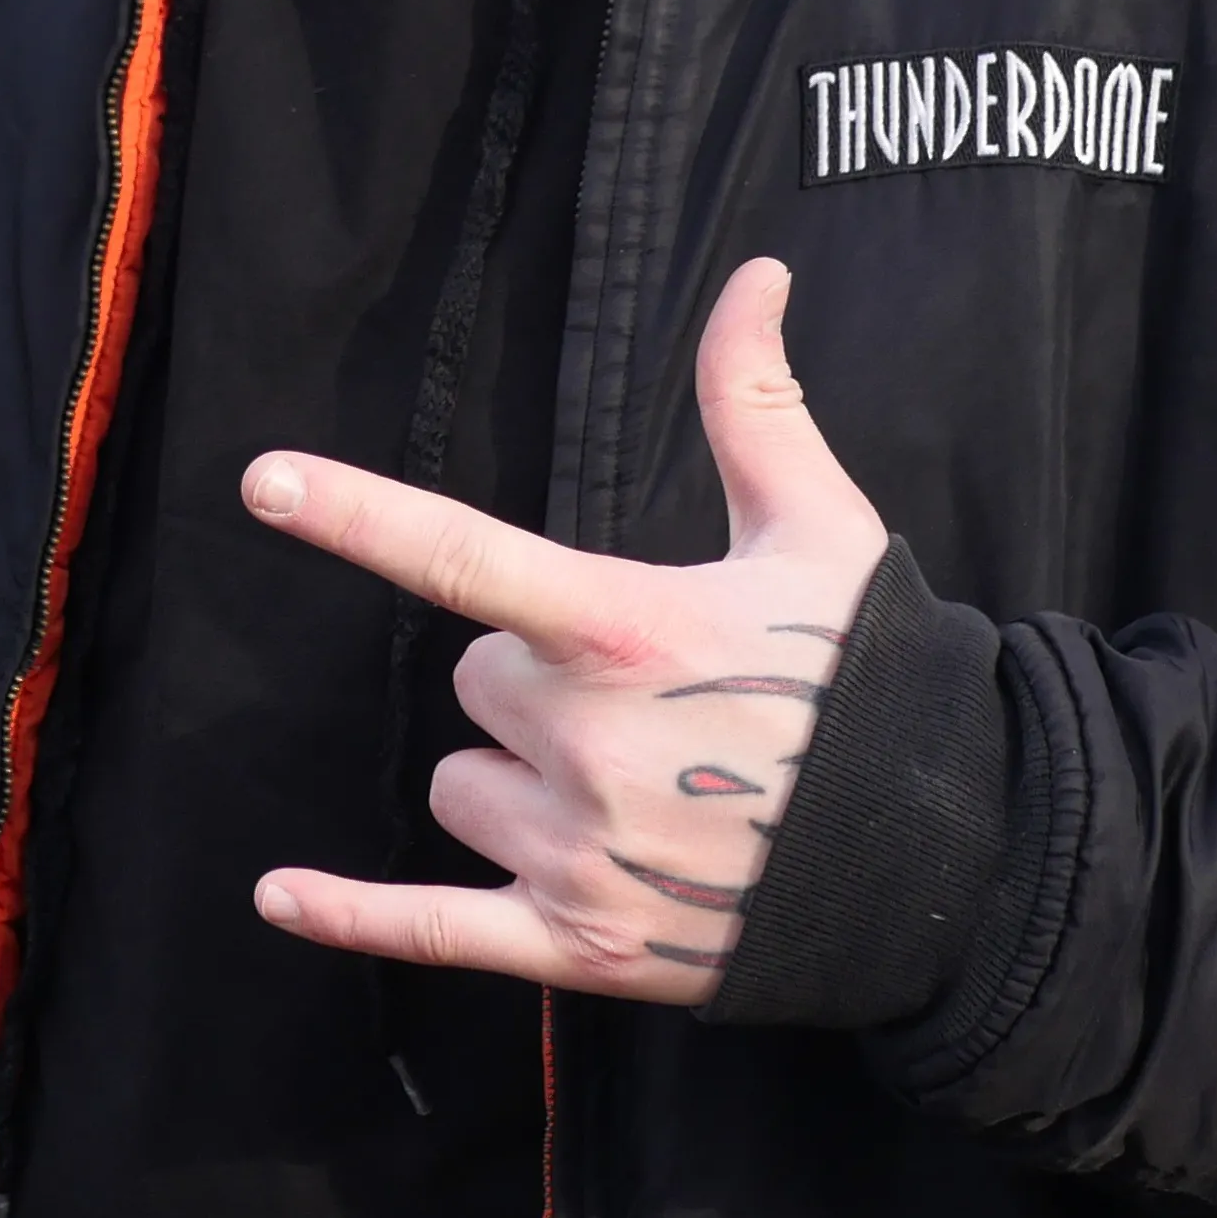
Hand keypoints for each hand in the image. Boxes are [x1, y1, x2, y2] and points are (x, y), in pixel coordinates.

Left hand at [244, 258, 881, 1004]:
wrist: (952, 858)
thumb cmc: (877, 681)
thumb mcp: (820, 532)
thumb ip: (755, 404)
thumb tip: (755, 273)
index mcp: (628, 628)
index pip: (463, 556)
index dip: (357, 514)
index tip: (265, 484)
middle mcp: (587, 741)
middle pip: (478, 680)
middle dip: (538, 682)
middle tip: (650, 702)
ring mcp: (579, 851)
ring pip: (460, 787)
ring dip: (515, 782)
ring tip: (635, 793)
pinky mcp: (580, 944)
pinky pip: (431, 927)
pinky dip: (353, 916)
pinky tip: (277, 897)